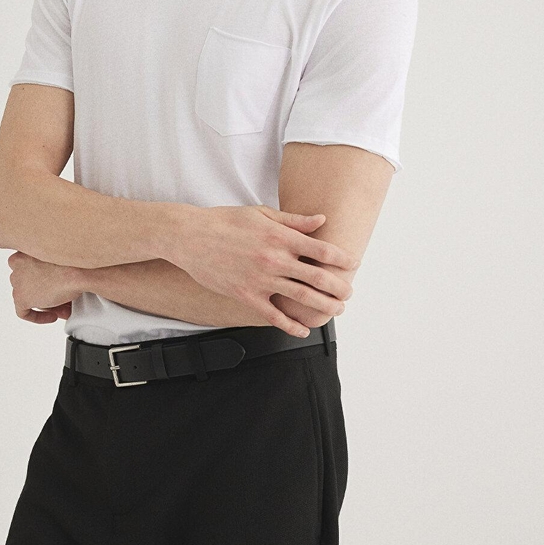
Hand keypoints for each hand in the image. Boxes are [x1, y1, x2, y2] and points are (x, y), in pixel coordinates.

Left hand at [6, 251, 82, 324]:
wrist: (77, 270)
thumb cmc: (74, 261)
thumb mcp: (63, 259)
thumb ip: (54, 269)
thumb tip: (59, 285)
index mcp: (25, 248)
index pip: (30, 265)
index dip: (44, 278)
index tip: (56, 285)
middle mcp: (17, 263)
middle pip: (30, 282)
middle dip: (47, 292)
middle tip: (63, 299)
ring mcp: (17, 281)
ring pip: (29, 296)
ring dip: (46, 304)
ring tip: (63, 308)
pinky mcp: (21, 298)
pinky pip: (24, 312)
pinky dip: (37, 317)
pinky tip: (53, 316)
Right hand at [172, 205, 359, 337]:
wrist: (190, 236)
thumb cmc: (225, 221)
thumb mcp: (261, 214)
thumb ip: (293, 220)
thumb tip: (322, 220)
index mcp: (281, 237)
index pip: (322, 250)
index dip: (342, 258)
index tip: (353, 263)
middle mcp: (275, 259)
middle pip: (318, 278)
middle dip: (339, 287)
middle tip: (349, 292)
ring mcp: (261, 279)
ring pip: (302, 298)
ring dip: (325, 306)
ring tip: (337, 309)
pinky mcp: (246, 295)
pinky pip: (274, 315)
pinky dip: (291, 325)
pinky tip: (303, 330)